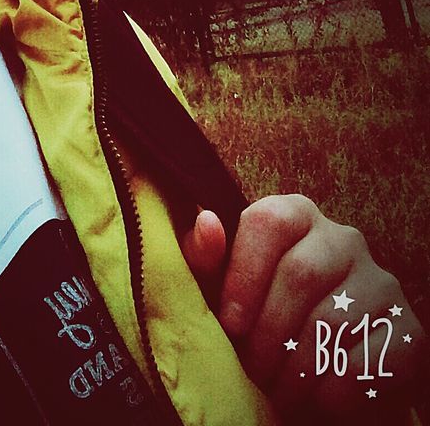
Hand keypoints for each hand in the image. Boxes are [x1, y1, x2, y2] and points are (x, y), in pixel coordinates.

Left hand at [182, 195, 425, 421]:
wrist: (320, 376)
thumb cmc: (263, 322)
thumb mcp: (224, 291)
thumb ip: (207, 260)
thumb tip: (206, 223)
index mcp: (297, 217)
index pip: (270, 220)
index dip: (244, 274)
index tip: (230, 324)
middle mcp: (342, 239)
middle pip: (301, 272)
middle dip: (268, 333)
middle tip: (254, 369)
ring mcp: (380, 280)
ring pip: (331, 319)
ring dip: (296, 368)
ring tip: (280, 388)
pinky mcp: (406, 329)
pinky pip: (365, 360)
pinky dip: (331, 390)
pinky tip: (317, 394)